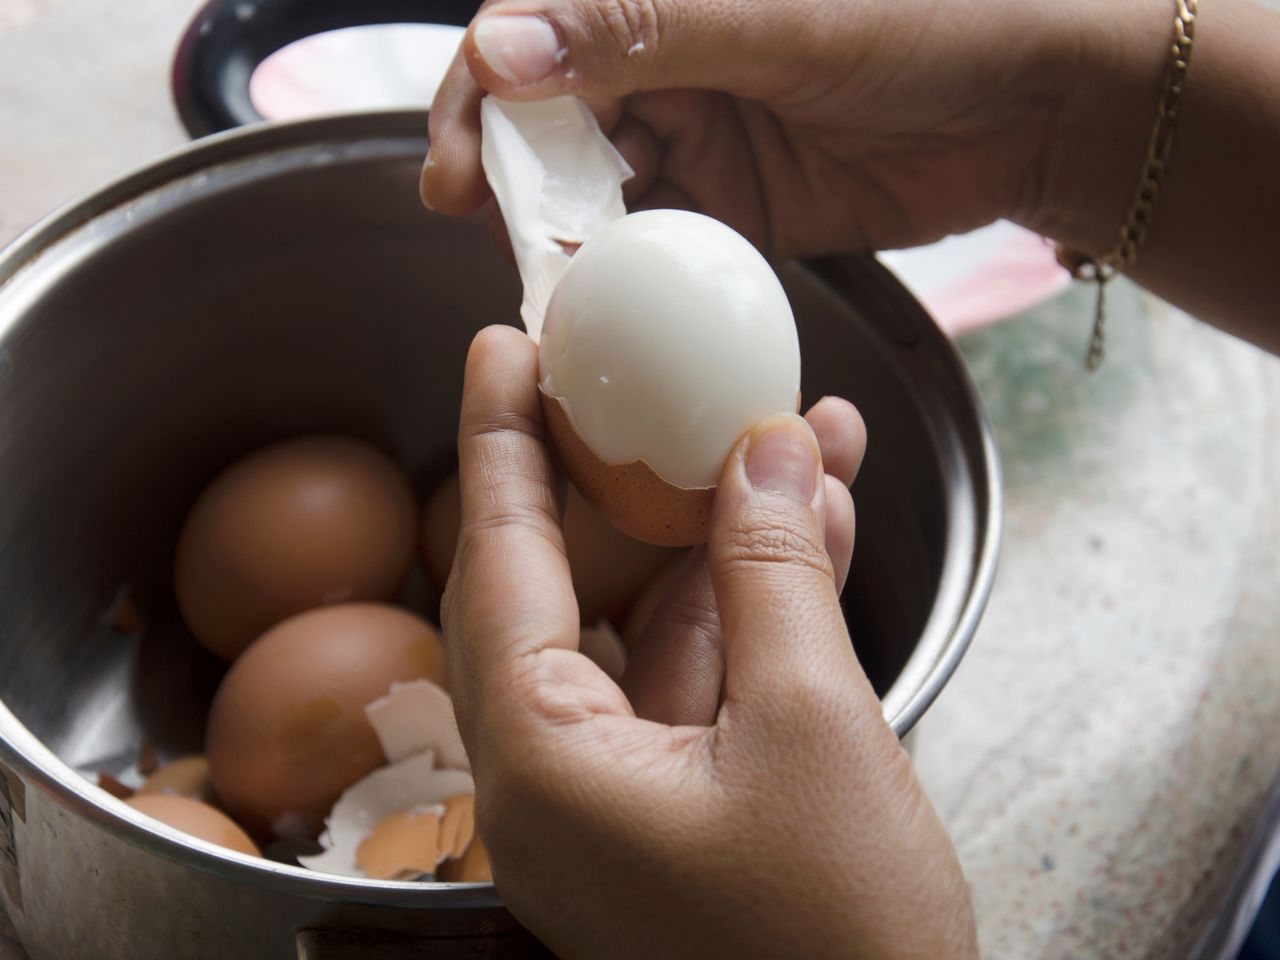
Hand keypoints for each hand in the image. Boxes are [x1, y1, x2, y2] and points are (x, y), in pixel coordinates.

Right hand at [422, 0, 1082, 257]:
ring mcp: (699, 141)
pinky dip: (627, 281)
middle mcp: (665, 63)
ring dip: (563, 240)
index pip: (532, 38)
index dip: (475, 98)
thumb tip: (499, 49)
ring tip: (543, 291)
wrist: (1037, 104)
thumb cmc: (932, 21)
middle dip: (510, 183)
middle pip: (549, 125)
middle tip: (491, 242)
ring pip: (596, 194)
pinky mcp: (734, 213)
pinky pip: (658, 251)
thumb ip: (642, 30)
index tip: (452, 169)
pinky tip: (603, 312)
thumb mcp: (782, 18)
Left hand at [441, 325, 977, 959]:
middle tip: (637, 371)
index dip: (502, 441)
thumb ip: (776, 576)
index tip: (502, 348)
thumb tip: (765, 451)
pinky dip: (757, 603)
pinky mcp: (684, 804)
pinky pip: (704, 676)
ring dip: (728, 531)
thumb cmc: (838, 948)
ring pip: (656, 621)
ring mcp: (622, 792)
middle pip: (570, 580)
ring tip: (794, 430)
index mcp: (541, 764)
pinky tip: (815, 524)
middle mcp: (557, 776)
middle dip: (628, 471)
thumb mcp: (814, 729)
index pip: (499, 562)